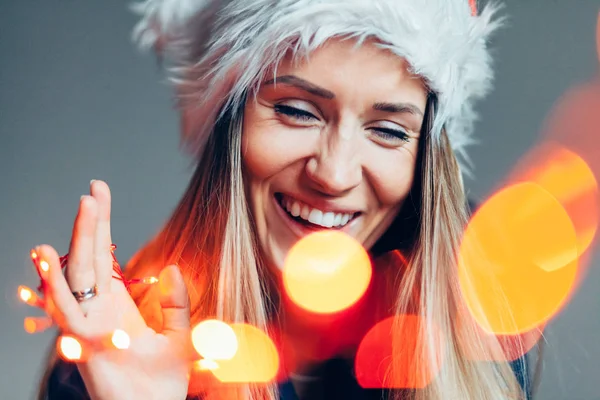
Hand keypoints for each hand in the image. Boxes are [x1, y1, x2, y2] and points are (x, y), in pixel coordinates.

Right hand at [33, 180, 191, 399]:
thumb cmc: (162, 383)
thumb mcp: (179, 334)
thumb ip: (176, 302)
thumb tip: (171, 267)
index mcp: (118, 304)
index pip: (105, 255)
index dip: (102, 224)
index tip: (100, 192)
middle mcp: (98, 310)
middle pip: (90, 257)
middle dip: (92, 222)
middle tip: (94, 189)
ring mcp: (88, 324)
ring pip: (76, 275)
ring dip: (79, 241)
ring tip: (83, 207)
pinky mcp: (82, 343)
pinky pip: (65, 309)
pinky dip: (55, 284)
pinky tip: (49, 257)